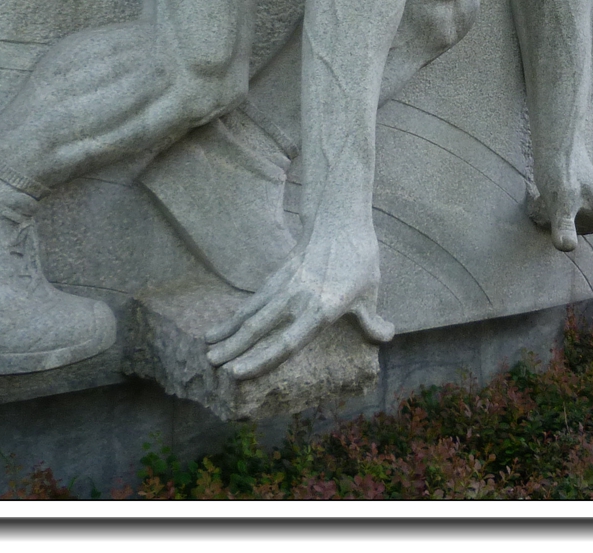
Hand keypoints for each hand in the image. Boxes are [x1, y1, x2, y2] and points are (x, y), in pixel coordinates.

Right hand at [204, 227, 390, 379]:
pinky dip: (236, 316)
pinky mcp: (277, 275)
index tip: (238, 373)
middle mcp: (299, 299)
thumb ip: (372, 320)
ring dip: (229, 333)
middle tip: (212, 367)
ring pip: (251, 313)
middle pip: (260, 329)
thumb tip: (385, 336)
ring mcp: (285, 285)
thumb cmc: (359, 258)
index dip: (261, 359)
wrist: (341, 219)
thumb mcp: (371, 292)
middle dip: (235, 350)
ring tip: (208, 351)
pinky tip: (222, 328)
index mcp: (323, 309)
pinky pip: (254, 300)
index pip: (287, 341)